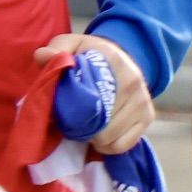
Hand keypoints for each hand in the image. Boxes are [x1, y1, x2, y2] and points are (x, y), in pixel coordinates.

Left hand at [32, 33, 151, 153]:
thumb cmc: (89, 55)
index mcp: (114, 63)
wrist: (119, 56)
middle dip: (83, 130)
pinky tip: (100, 136)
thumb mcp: (70, 45)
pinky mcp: (148, 117)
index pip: (91, 101)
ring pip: (111, 139)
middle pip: (100, 126)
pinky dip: (109, 146)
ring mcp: (143, 102)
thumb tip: (43, 57)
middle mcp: (134, 83)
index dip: (73, 113)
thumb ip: (55, 49)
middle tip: (74, 123)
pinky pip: (124, 145)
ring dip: (95, 139)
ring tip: (87, 127)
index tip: (65, 113)